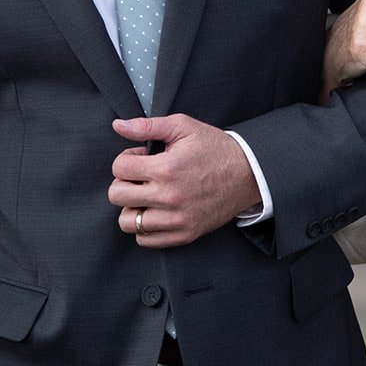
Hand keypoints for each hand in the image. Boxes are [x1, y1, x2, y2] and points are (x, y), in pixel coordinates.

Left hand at [108, 114, 264, 245]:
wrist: (248, 174)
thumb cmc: (214, 148)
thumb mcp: (183, 127)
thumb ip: (147, 126)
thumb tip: (118, 126)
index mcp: (166, 169)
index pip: (119, 168)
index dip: (126, 159)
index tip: (141, 158)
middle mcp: (169, 197)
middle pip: (117, 195)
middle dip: (123, 182)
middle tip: (140, 177)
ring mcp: (177, 219)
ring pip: (127, 222)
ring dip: (131, 207)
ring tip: (146, 197)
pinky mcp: (184, 234)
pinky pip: (146, 239)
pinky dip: (144, 227)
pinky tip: (155, 211)